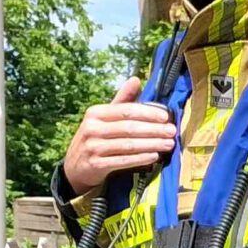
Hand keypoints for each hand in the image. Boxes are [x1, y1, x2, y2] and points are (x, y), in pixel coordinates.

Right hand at [60, 77, 178, 194]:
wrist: (75, 168)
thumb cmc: (95, 139)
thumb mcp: (104, 118)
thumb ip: (121, 100)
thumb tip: (137, 79)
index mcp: (96, 113)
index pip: (126, 110)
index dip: (148, 113)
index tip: (166, 117)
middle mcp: (92, 128)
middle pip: (129, 128)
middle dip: (154, 130)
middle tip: (172, 131)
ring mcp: (93, 147)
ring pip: (128, 145)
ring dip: (151, 144)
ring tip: (168, 144)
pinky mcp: (96, 165)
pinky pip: (123, 161)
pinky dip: (140, 159)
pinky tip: (154, 156)